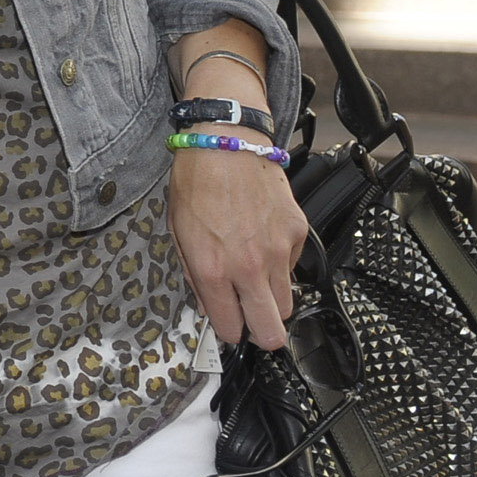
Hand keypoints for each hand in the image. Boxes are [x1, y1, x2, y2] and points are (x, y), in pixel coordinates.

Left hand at [168, 135, 306, 351]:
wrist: (227, 142)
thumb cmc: (196, 182)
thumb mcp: (178, 232)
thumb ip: (195, 276)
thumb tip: (210, 306)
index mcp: (212, 270)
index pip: (232, 328)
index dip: (231, 332)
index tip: (230, 326)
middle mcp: (248, 267)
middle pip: (272, 330)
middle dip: (263, 334)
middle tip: (254, 324)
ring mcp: (278, 251)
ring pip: (288, 304)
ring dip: (273, 301)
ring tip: (256, 282)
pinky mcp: (298, 233)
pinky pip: (294, 268)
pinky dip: (282, 265)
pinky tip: (264, 244)